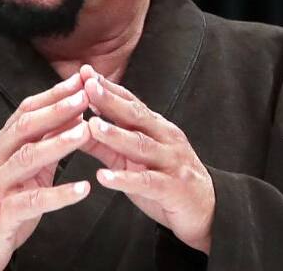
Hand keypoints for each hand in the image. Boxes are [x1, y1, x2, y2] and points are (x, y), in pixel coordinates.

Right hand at [0, 73, 92, 270]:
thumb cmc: (4, 200)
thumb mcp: (24, 169)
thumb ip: (44, 143)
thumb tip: (73, 115)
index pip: (24, 111)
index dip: (52, 95)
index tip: (78, 82)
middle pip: (24, 128)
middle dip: (56, 110)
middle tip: (84, 98)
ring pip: (27, 158)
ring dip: (59, 143)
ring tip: (86, 132)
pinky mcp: (1, 214)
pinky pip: (34, 202)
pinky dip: (60, 195)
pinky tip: (83, 189)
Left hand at [82, 72, 214, 253]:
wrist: (207, 209)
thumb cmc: (165, 178)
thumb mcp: (133, 158)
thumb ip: (106, 143)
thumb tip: (76, 125)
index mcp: (156, 127)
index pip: (130, 102)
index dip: (108, 87)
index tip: (85, 72)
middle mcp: (165, 138)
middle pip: (136, 116)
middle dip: (111, 101)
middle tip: (88, 87)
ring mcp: (171, 161)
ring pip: (141, 145)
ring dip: (116, 134)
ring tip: (92, 126)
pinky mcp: (173, 188)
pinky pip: (147, 182)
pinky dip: (124, 179)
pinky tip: (103, 177)